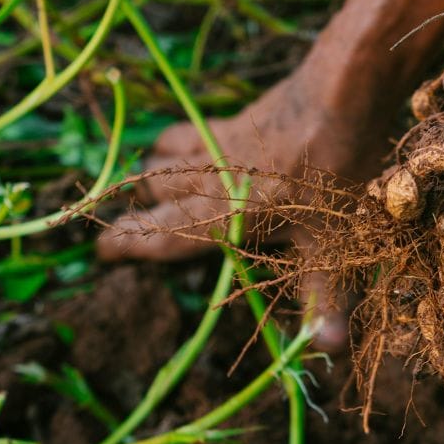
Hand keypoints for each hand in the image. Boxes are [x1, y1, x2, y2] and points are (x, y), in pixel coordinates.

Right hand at [96, 69, 385, 350]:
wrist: (342, 95)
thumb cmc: (334, 176)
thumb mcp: (333, 245)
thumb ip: (326, 297)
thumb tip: (329, 348)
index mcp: (221, 215)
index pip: (161, 236)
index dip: (129, 245)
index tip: (101, 251)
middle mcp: (209, 178)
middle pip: (153, 189)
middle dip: (135, 207)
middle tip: (120, 220)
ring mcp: (222, 142)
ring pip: (166, 153)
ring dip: (152, 167)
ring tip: (146, 180)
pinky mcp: (242, 116)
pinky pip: (197, 129)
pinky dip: (185, 140)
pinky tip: (200, 142)